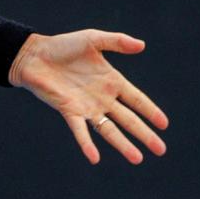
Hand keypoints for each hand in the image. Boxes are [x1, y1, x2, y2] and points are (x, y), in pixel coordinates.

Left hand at [9, 29, 167, 164]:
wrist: (35, 55)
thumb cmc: (63, 46)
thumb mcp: (93, 39)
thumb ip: (117, 41)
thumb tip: (142, 45)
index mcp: (111, 81)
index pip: (137, 100)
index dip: (151, 112)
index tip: (164, 125)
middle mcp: (102, 98)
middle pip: (128, 120)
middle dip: (144, 134)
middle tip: (161, 150)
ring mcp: (87, 107)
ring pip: (109, 130)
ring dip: (123, 145)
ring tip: (137, 159)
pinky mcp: (69, 112)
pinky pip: (80, 131)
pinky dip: (87, 144)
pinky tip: (94, 158)